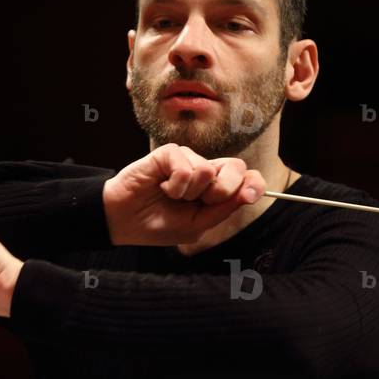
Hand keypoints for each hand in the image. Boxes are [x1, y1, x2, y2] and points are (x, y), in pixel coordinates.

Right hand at [102, 143, 266, 245]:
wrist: (125, 221)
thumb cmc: (159, 224)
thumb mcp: (197, 225)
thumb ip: (224, 209)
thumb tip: (250, 192)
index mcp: (217, 189)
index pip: (247, 179)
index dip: (254, 184)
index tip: (248, 195)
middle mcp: (206, 170)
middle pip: (236, 168)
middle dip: (221, 191)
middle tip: (198, 202)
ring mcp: (188, 159)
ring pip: (208, 170)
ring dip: (188, 193)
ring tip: (171, 196)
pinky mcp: (170, 153)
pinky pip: (186, 167)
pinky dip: (174, 185)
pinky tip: (162, 187)